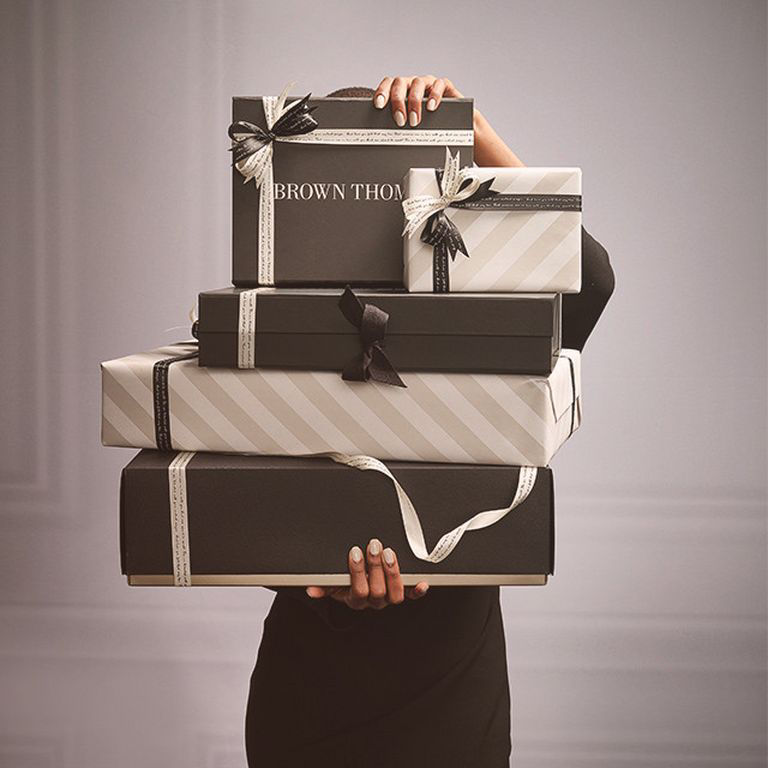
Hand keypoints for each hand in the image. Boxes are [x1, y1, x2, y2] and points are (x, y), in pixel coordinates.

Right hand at [306, 539, 428, 609]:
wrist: (358, 589)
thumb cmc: (346, 582)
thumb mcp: (332, 583)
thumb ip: (323, 585)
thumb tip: (310, 590)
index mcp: (356, 599)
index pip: (357, 590)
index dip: (358, 573)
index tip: (355, 552)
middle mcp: (374, 601)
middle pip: (377, 590)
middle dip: (375, 566)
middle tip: (374, 545)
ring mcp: (389, 598)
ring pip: (395, 594)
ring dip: (393, 573)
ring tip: (389, 553)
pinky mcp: (403, 593)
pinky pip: (412, 596)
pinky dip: (418, 590)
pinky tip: (422, 582)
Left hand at [372, 75, 523, 167]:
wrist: (457, 132)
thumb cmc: (430, 131)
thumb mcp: (410, 130)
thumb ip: (397, 129)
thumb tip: (379, 141)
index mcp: (401, 93)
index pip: (388, 86)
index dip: (382, 93)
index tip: (378, 105)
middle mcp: (413, 86)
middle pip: (400, 83)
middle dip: (398, 101)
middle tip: (400, 120)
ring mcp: (428, 84)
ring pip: (418, 83)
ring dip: (414, 102)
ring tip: (414, 120)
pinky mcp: (445, 86)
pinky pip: (439, 84)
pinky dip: (434, 95)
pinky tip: (431, 107)